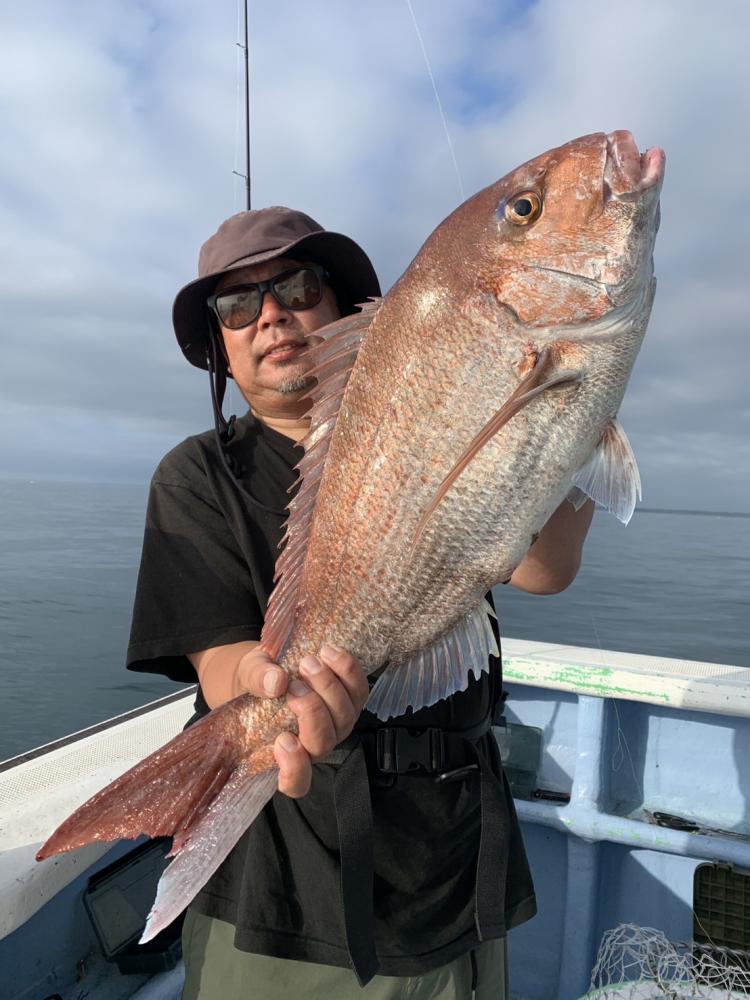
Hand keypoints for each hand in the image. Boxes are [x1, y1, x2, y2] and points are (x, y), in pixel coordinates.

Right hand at [236, 642, 368, 797]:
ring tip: (309, 661)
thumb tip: (276, 682)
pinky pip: (359, 691)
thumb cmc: (258, 680)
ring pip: (345, 718)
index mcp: (284, 752)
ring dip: (330, 688)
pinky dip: (347, 671)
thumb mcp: (247, 675)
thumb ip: (257, 679)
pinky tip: (330, 652)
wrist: (278, 662)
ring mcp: (337, 723)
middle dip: (312, 711)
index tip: (282, 740)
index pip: (296, 782)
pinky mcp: (352, 699)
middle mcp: (314, 744)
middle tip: (294, 684)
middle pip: (322, 743)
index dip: (294, 769)